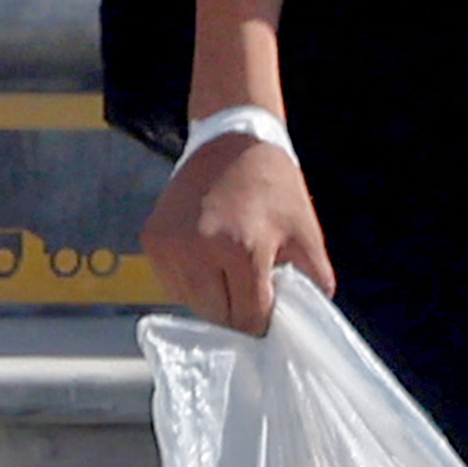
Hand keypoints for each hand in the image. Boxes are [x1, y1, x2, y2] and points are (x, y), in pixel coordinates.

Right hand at [145, 126, 329, 332]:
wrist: (231, 141)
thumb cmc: (274, 187)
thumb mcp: (306, 233)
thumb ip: (314, 282)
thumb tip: (305, 325)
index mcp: (241, 250)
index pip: (247, 319)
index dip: (262, 325)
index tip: (269, 319)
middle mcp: (199, 250)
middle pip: (217, 317)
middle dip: (237, 314)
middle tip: (251, 296)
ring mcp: (171, 245)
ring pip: (192, 304)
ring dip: (213, 299)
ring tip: (230, 273)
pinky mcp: (153, 239)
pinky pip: (172, 283)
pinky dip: (191, 281)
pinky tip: (208, 259)